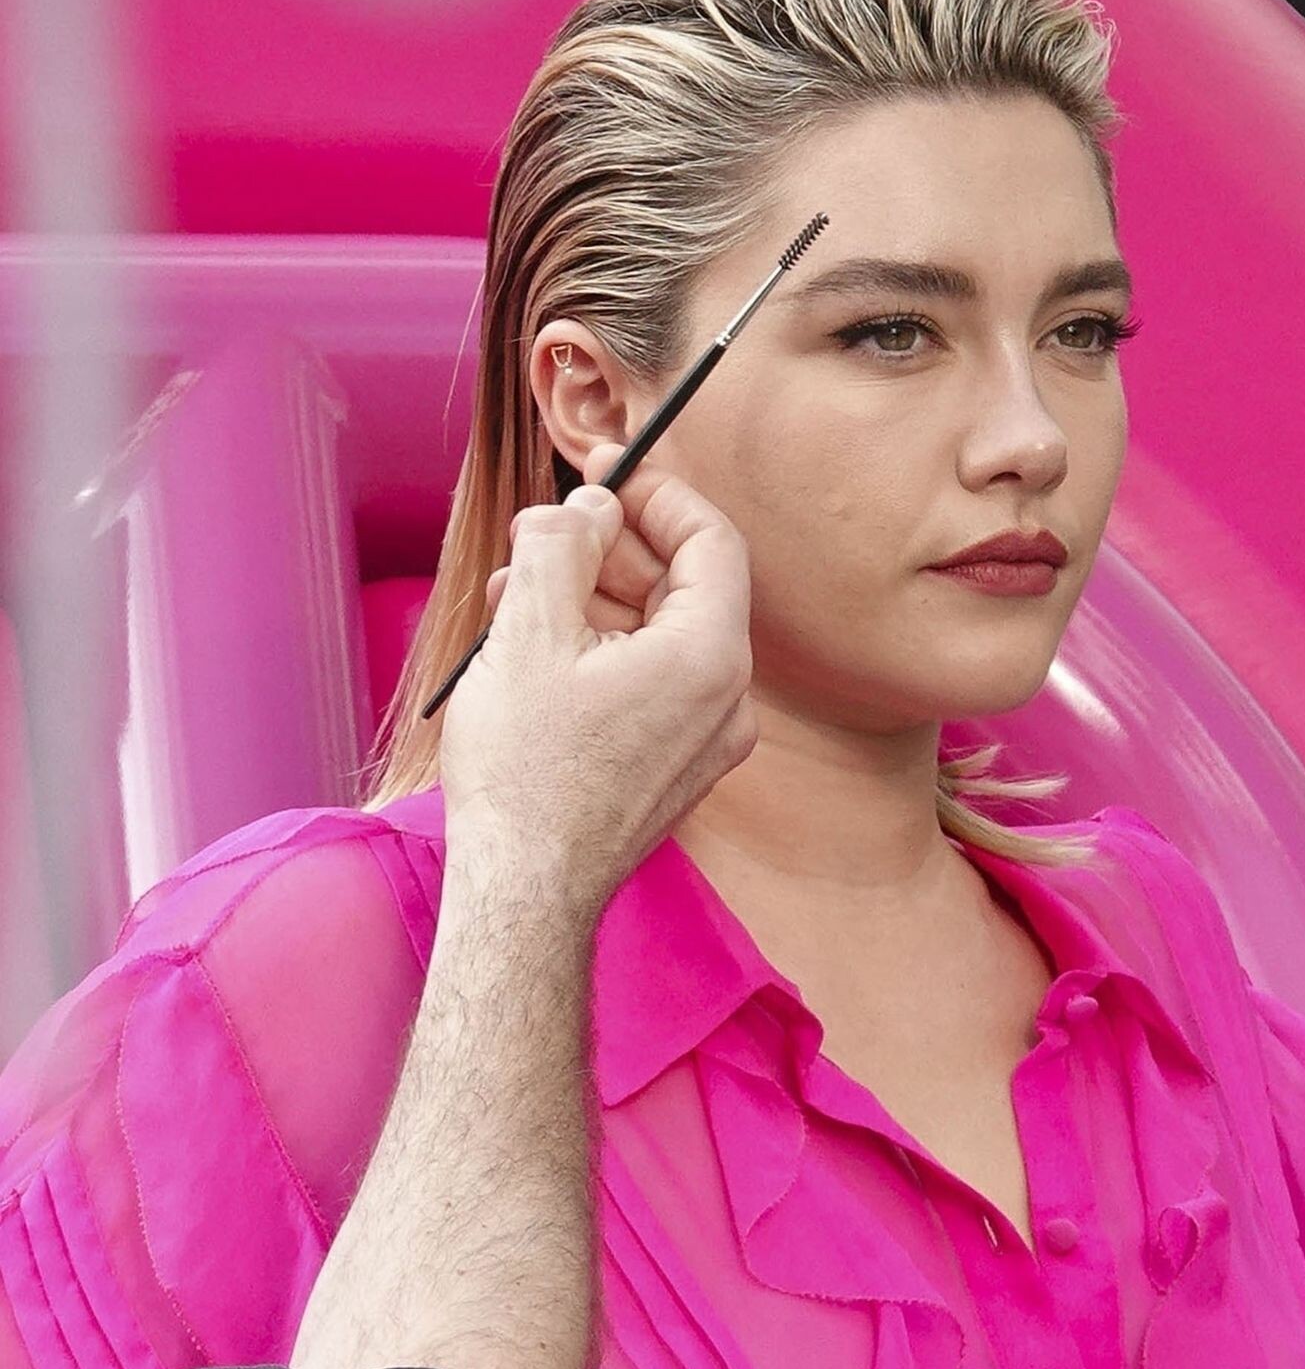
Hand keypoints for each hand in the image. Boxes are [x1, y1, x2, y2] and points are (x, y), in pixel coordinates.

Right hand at [438, 440, 756, 906]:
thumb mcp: (528, 629)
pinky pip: (650, 684)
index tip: (604, 475)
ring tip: (512, 596)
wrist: (525, 892)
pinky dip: (599, 653)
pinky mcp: (676, 769)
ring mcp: (707, 740)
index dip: (657, 494)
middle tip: (540, 536)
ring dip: (590, 602)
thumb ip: (564, 543)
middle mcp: (728, 698)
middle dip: (606, 551)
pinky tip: (532, 650)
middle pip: (681, 586)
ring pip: (657, 635)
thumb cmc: (524, 771)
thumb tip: (589, 505)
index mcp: (710, 656)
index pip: (712, 540)